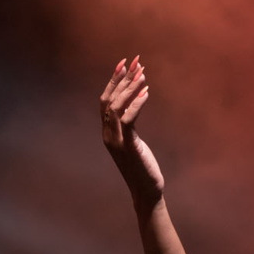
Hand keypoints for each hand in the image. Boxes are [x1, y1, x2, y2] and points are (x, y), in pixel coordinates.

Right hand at [100, 57, 163, 207]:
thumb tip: (135, 106)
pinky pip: (128, 119)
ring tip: (143, 74)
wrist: (147, 191)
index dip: (113, 81)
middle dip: (122, 78)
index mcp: (108, 132)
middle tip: (135, 61)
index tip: (124, 64)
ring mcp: (116, 141)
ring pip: (116, 106)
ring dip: (129, 88)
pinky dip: (136, 104)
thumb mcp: (135, 143)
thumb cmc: (143, 168)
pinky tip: (146, 92)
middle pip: (109, 99)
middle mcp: (108, 134)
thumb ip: (129, 126)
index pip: (105, 100)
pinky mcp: (128, 146)